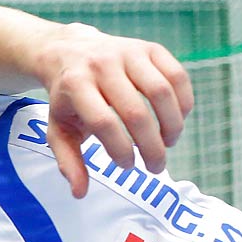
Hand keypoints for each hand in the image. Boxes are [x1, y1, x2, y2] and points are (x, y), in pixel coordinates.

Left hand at [35, 23, 191, 196]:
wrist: (69, 52)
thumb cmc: (67, 98)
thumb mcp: (58, 127)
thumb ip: (68, 160)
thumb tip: (80, 193)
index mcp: (75, 84)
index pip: (103, 122)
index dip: (120, 149)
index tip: (127, 166)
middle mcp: (102, 64)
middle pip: (135, 111)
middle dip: (150, 146)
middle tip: (155, 166)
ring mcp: (128, 52)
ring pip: (161, 92)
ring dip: (172, 125)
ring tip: (168, 144)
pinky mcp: (150, 48)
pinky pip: (177, 75)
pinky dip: (183, 102)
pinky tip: (177, 120)